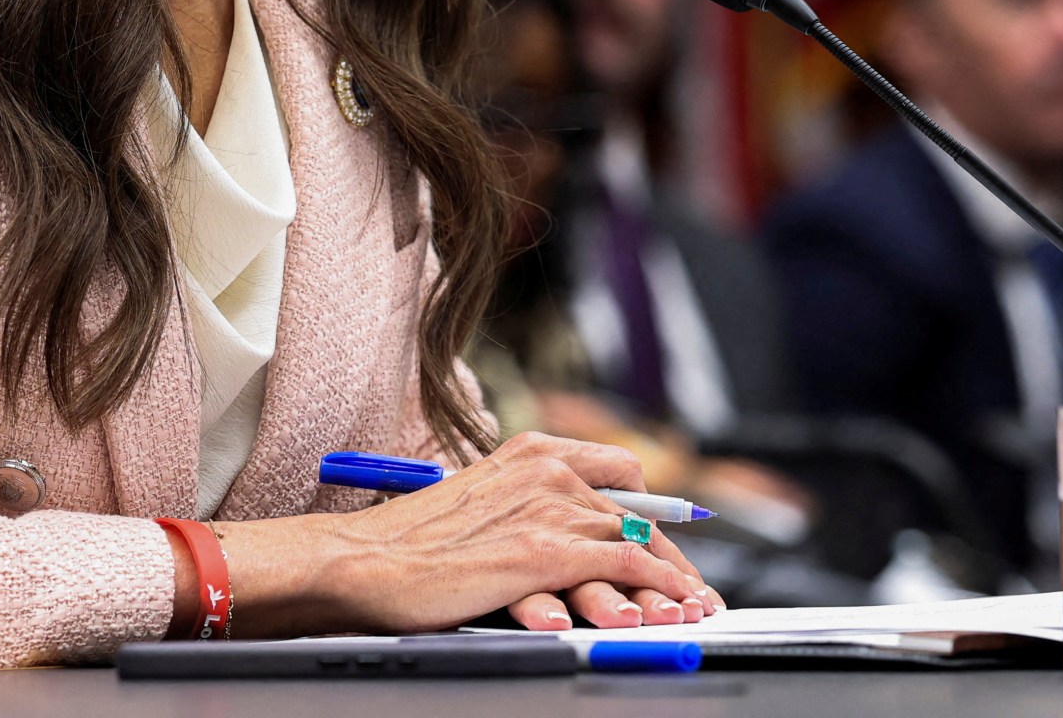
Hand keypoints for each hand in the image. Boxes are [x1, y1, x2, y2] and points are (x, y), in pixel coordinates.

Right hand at [215, 431, 718, 637]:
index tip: (670, 548)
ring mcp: (547, 506)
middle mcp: (546, 468)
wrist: (366, 561)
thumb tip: (572, 544)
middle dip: (673, 555)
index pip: (619, 472)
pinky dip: (656, 588)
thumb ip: (530, 512)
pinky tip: (669, 610)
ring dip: (673, 580)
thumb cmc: (413, 545)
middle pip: (639, 508)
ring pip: (639, 538)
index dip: (652, 512)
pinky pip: (625, 564)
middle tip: (696, 593)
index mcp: (529, 452)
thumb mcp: (484, 510)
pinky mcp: (543, 550)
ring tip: (694, 610)